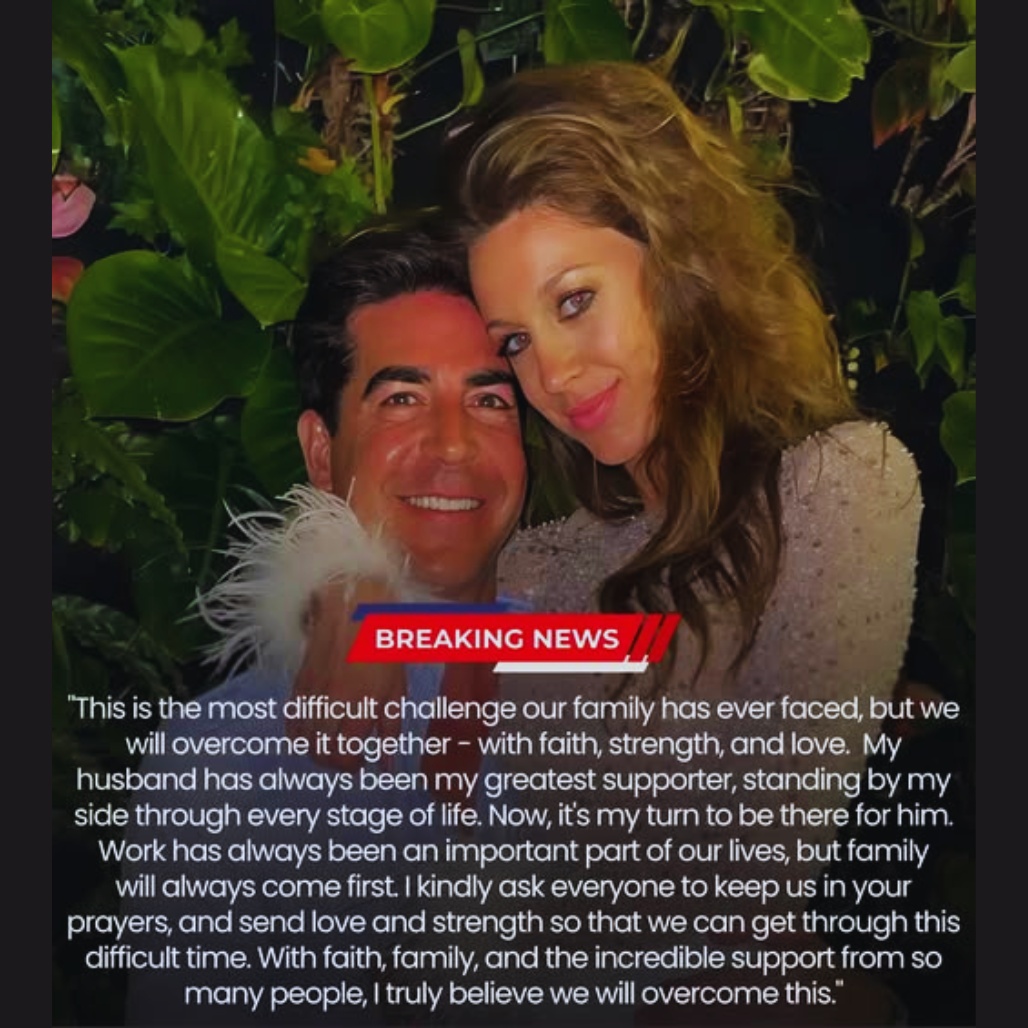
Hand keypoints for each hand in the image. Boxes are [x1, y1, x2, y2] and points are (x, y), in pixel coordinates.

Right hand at [285, 579, 405, 769]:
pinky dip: (299, 733)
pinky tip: (314, 730)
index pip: (344, 755)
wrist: (354, 608)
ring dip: (317, 750)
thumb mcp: (397, 689)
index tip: (363, 760)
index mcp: (359, 704)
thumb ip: (390, 730)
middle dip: (334, 762)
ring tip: (334, 743)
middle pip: (320, 753)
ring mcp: (311, 693)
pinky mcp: (298, 683)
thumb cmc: (383, 647)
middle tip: (349, 755)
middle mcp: (331, 702)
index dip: (352, 765)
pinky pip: (291, 720)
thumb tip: (386, 766)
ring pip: (302, 740)